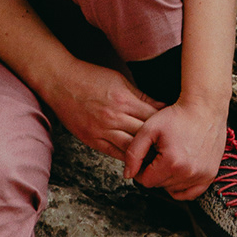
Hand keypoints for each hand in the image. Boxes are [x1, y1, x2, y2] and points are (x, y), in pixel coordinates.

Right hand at [44, 56, 162, 159]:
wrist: (60, 81)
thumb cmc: (90, 77)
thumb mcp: (120, 80)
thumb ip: (141, 96)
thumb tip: (162, 106)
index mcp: (124, 100)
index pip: (154, 117)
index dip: (167, 124)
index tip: (176, 128)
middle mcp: (114, 118)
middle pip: (145, 134)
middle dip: (160, 140)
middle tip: (173, 146)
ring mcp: (102, 130)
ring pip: (131, 148)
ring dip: (145, 153)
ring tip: (159, 157)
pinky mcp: (92, 140)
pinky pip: (114, 153)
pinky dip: (127, 157)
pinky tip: (138, 159)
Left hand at [124, 97, 230, 198]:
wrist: (205, 109)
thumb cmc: (178, 116)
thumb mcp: (149, 129)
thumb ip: (134, 153)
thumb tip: (128, 174)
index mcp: (171, 163)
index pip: (146, 181)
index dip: (141, 170)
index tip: (145, 158)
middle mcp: (188, 172)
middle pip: (160, 185)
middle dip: (155, 173)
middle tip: (158, 156)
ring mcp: (201, 175)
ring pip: (173, 189)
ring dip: (168, 178)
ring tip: (170, 159)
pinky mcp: (210, 174)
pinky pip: (191, 193)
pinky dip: (183, 187)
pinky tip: (179, 173)